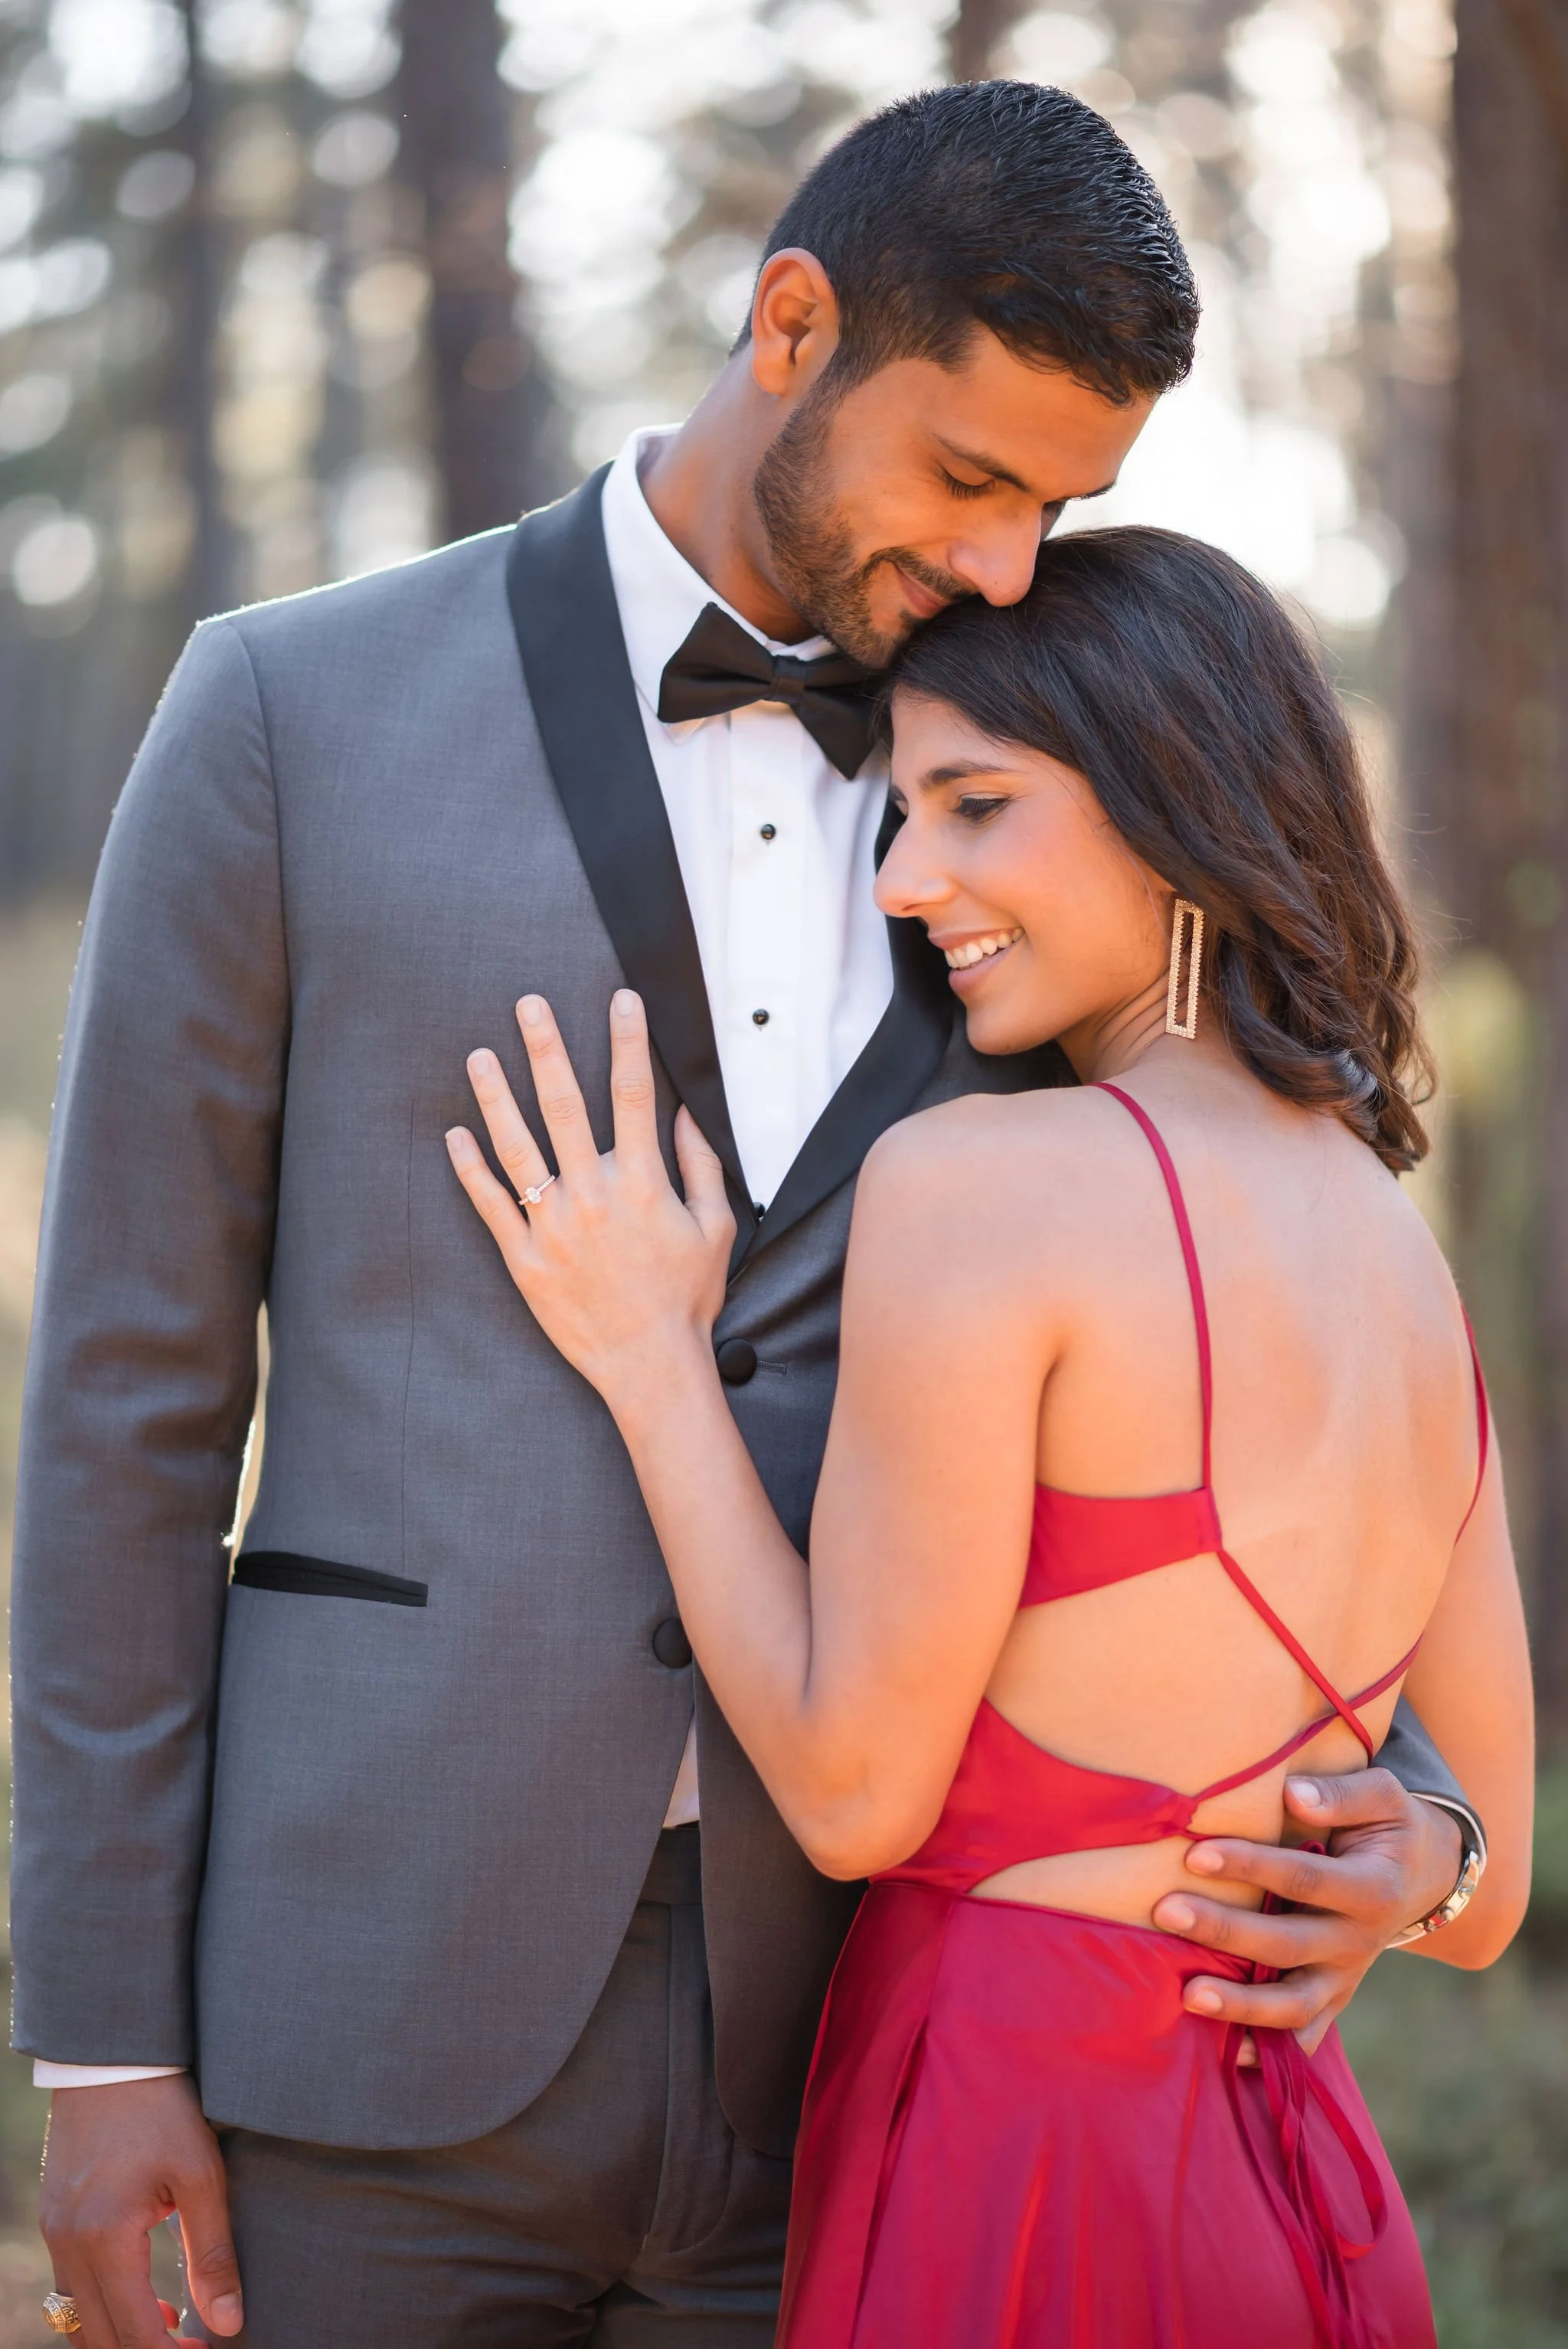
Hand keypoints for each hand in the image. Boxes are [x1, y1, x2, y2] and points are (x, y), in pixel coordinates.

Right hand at [40, 2074, 241, 2345]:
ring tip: (172, 2324)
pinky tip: (144, 2292)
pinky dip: (103, 2306)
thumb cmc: (164, 2109)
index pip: (133, 2333)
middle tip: (192, 2346)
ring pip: (77, 2319)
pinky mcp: (54, 2220)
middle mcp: (68, 2245)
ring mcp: (54, 2233)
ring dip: (120, 2334)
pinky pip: (70, 2287)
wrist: (114, 2056)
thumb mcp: (200, 2176)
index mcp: (104, 2239)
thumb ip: (212, 2254)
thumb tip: (227, 2324)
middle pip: (97, 2339)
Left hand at [446, 990, 734, 1404]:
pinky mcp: (524, 1259)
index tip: (621, 999)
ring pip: (517, 1148)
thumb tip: (687, 1114)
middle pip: (565, 1106)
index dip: (627, 1041)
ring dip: (496, 1097)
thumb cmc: (687, 1296)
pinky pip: (491, 1205)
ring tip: (479, 1055)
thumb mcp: (715, 1226)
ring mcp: (553, 1227)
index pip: (634, 1095)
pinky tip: (454, 1134)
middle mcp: (593, 1196)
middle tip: (528, 1004)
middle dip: (547, 1049)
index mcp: (642, 1184)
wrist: (650, 1364)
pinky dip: (470, 1169)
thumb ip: (700, 1166)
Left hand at [1151, 1768, 1463, 2054]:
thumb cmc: (1388, 1826)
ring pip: (1295, 2006)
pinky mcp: (1334, 1998)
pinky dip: (1269, 2053)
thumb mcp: (1384, 1797)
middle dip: (1225, 1931)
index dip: (1251, 1866)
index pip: (1304, 1879)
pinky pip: (1304, 2037)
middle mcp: (1359, 1943)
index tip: (1195, 1854)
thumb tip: (1294, 1794)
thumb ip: (1342, 1795)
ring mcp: (1346, 1978)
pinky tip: (1226, 2055)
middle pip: (1288, 1945)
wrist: (1424, 1876)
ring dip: (1241, 2006)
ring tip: (1188, 1996)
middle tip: (1166, 1912)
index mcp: (1372, 1889)